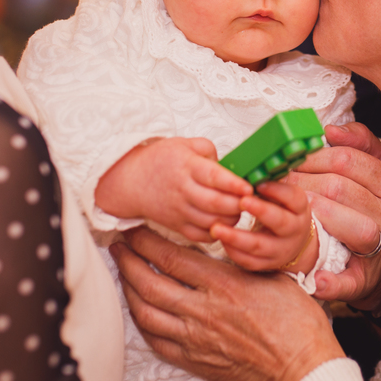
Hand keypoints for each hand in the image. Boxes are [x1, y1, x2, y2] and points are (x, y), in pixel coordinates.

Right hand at [95, 138, 252, 242]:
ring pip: (211, 222)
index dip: (233, 184)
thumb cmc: (160, 161)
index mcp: (186, 166)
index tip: (249, 187)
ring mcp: (179, 211)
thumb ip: (209, 150)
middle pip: (215, 203)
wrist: (130, 182)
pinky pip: (201, 236)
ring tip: (239, 209)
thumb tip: (228, 165)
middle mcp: (182, 190)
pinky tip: (224, 223)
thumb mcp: (183, 144)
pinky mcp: (177, 226)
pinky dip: (217, 233)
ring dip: (231, 219)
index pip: (213, 177)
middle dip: (238, 204)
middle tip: (251, 200)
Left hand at [112, 227, 344, 380]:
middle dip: (128, 262)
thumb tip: (215, 248)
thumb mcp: (271, 276)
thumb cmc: (297, 323)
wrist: (302, 369)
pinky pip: (155, 341)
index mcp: (224, 283)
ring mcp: (195, 339)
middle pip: (149, 282)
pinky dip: (142, 323)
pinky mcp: (194, 361)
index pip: (170, 256)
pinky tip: (139, 311)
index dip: (145, 241)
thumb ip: (237, 263)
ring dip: (129, 290)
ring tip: (124, 275)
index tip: (135, 230)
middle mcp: (203, 311)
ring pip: (146, 312)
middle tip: (120, 248)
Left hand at [211, 181, 317, 273]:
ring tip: (216, 228)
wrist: (293, 242)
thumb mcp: (282, 196)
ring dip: (236, 237)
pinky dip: (234, 251)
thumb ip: (268, 183)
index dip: (276, 190)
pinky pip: (250, 261)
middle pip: (280, 222)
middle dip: (260, 211)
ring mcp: (281, 249)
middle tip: (241, 201)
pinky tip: (221, 241)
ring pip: (260, 246)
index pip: (292, 198)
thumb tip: (247, 165)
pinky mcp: (267, 264)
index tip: (257, 183)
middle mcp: (294, 229)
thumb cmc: (281, 210)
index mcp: (299, 208)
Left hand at [286, 122, 380, 306]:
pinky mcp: (364, 280)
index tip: (288, 159)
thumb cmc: (373, 207)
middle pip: (335, 187)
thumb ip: (360, 142)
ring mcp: (380, 249)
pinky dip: (328, 282)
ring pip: (334, 220)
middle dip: (298, 182)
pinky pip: (345, 281)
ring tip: (278, 208)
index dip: (310, 157)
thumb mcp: (376, 168)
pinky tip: (313, 276)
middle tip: (272, 183)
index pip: (345, 159)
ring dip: (301, 214)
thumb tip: (332, 130)